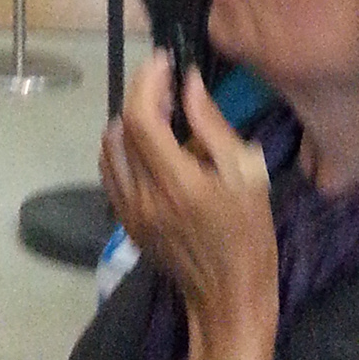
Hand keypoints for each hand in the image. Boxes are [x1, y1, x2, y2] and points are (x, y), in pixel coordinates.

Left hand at [101, 53, 278, 359]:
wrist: (230, 298)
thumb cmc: (249, 236)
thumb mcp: (247, 176)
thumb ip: (212, 127)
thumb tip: (189, 84)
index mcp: (177, 184)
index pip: (140, 118)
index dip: (147, 82)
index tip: (164, 61)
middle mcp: (144, 196)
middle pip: (123, 127)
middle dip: (141, 94)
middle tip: (167, 82)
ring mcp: (130, 212)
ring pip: (110, 147)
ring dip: (128, 118)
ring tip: (158, 111)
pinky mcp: (126, 223)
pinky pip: (110, 171)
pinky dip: (121, 146)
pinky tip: (146, 142)